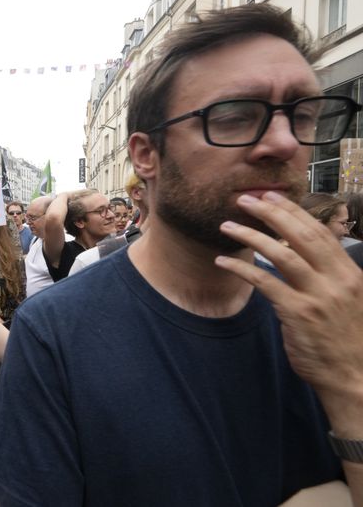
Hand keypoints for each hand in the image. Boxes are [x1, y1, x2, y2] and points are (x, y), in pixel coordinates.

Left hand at [214, 191, 362, 432]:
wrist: (354, 376)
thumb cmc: (345, 338)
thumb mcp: (347, 299)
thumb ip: (328, 274)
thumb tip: (302, 252)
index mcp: (349, 273)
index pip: (319, 232)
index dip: (293, 212)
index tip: (272, 197)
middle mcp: (336, 280)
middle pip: (300, 236)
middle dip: (271, 214)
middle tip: (246, 200)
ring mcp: (317, 296)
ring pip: (281, 255)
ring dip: (251, 236)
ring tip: (227, 225)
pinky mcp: (298, 313)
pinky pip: (265, 283)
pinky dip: (242, 269)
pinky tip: (223, 261)